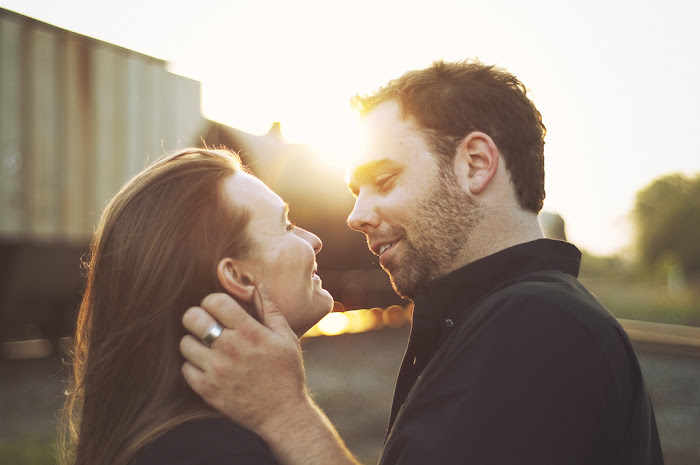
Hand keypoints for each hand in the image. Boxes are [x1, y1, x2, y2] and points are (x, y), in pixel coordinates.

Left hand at [180, 286, 307, 433]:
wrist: (282, 414)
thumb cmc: (287, 373)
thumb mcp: (286, 338)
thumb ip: (270, 310)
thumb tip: (257, 286)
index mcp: (249, 332)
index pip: (214, 301)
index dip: (213, 301)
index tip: (218, 308)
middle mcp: (229, 349)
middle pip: (192, 318)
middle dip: (197, 316)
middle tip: (206, 323)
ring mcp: (216, 370)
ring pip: (185, 343)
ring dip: (194, 342)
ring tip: (207, 346)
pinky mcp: (207, 390)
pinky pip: (185, 368)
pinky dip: (193, 365)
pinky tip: (207, 366)